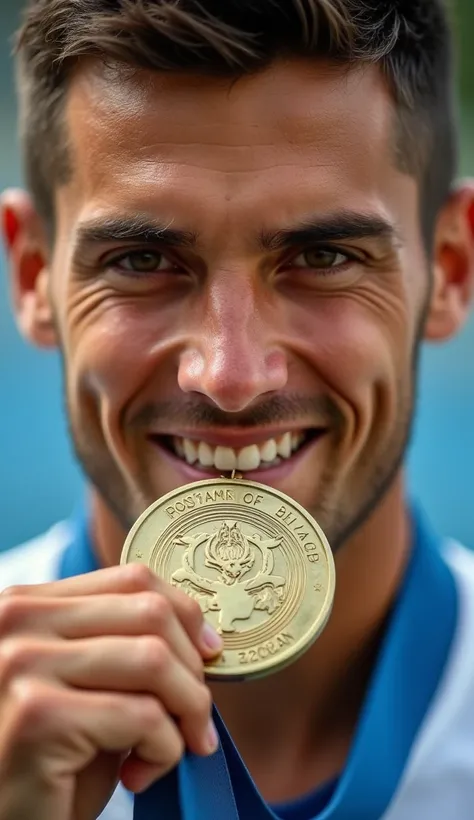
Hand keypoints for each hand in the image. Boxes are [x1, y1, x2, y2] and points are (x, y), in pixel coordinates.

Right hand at [0, 565, 222, 819]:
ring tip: (176, 747)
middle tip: (196, 718)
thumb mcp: (79, 686)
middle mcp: (17, 621)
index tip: (207, 654)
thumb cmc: (43, 762)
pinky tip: (138, 775)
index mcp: (26, 604)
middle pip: (149, 613)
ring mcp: (23, 663)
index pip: (129, 578)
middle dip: (191, 668)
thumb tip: (202, 638)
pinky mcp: (38, 715)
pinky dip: (164, 750)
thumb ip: (119, 647)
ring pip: (153, 660)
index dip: (184, 614)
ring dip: (186, 710)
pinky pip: (143, 716)